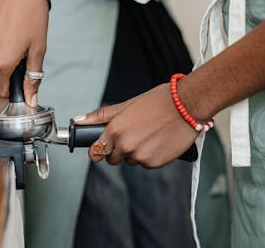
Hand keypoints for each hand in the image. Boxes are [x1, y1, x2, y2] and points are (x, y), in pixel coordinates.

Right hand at [0, 0, 52, 104]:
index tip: (21, 83)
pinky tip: (7, 33)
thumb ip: (33, 77)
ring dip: (0, 60)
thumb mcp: (38, 50)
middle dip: (6, 74)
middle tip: (22, 58)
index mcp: (2, 62)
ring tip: (16, 42)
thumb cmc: (34, 17)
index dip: (11, 90)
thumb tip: (31, 99)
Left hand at [77, 84, 197, 167]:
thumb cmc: (157, 101)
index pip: (95, 152)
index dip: (99, 149)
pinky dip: (150, 156)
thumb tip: (78, 121)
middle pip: (113, 158)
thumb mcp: (125, 105)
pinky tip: (157, 141)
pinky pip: (146, 164)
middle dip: (118, 149)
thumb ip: (100, 116)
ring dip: (135, 152)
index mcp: (115, 130)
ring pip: (130, 161)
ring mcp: (140, 156)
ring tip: (148, 134)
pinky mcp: (155, 163)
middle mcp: (125, 146)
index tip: (103, 147)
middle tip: (133, 134)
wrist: (187, 105)